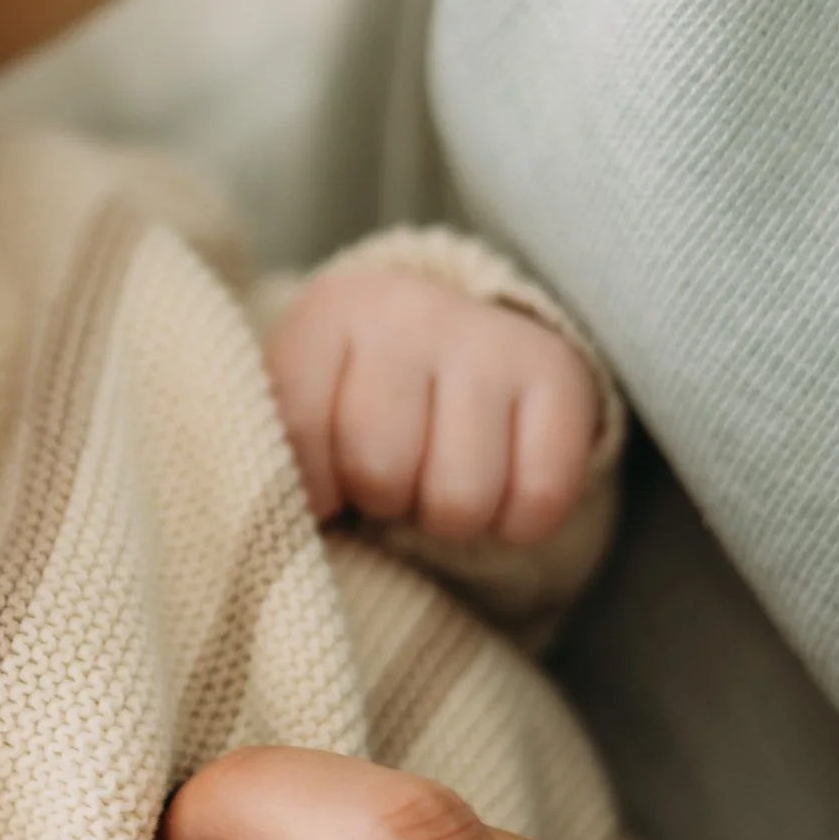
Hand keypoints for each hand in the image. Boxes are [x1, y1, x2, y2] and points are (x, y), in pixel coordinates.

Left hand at [263, 266, 601, 542]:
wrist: (463, 342)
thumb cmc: (364, 395)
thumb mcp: (306, 403)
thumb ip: (279, 451)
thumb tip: (280, 528)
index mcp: (330, 314)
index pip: (297, 433)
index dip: (312, 489)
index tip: (326, 485)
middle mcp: (409, 311)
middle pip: (380, 470)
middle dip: (383, 500)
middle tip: (392, 478)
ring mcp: (489, 338)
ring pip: (460, 497)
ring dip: (447, 517)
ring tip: (438, 480)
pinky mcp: (558, 372)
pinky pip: (539, 497)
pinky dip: (516, 522)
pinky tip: (499, 487)